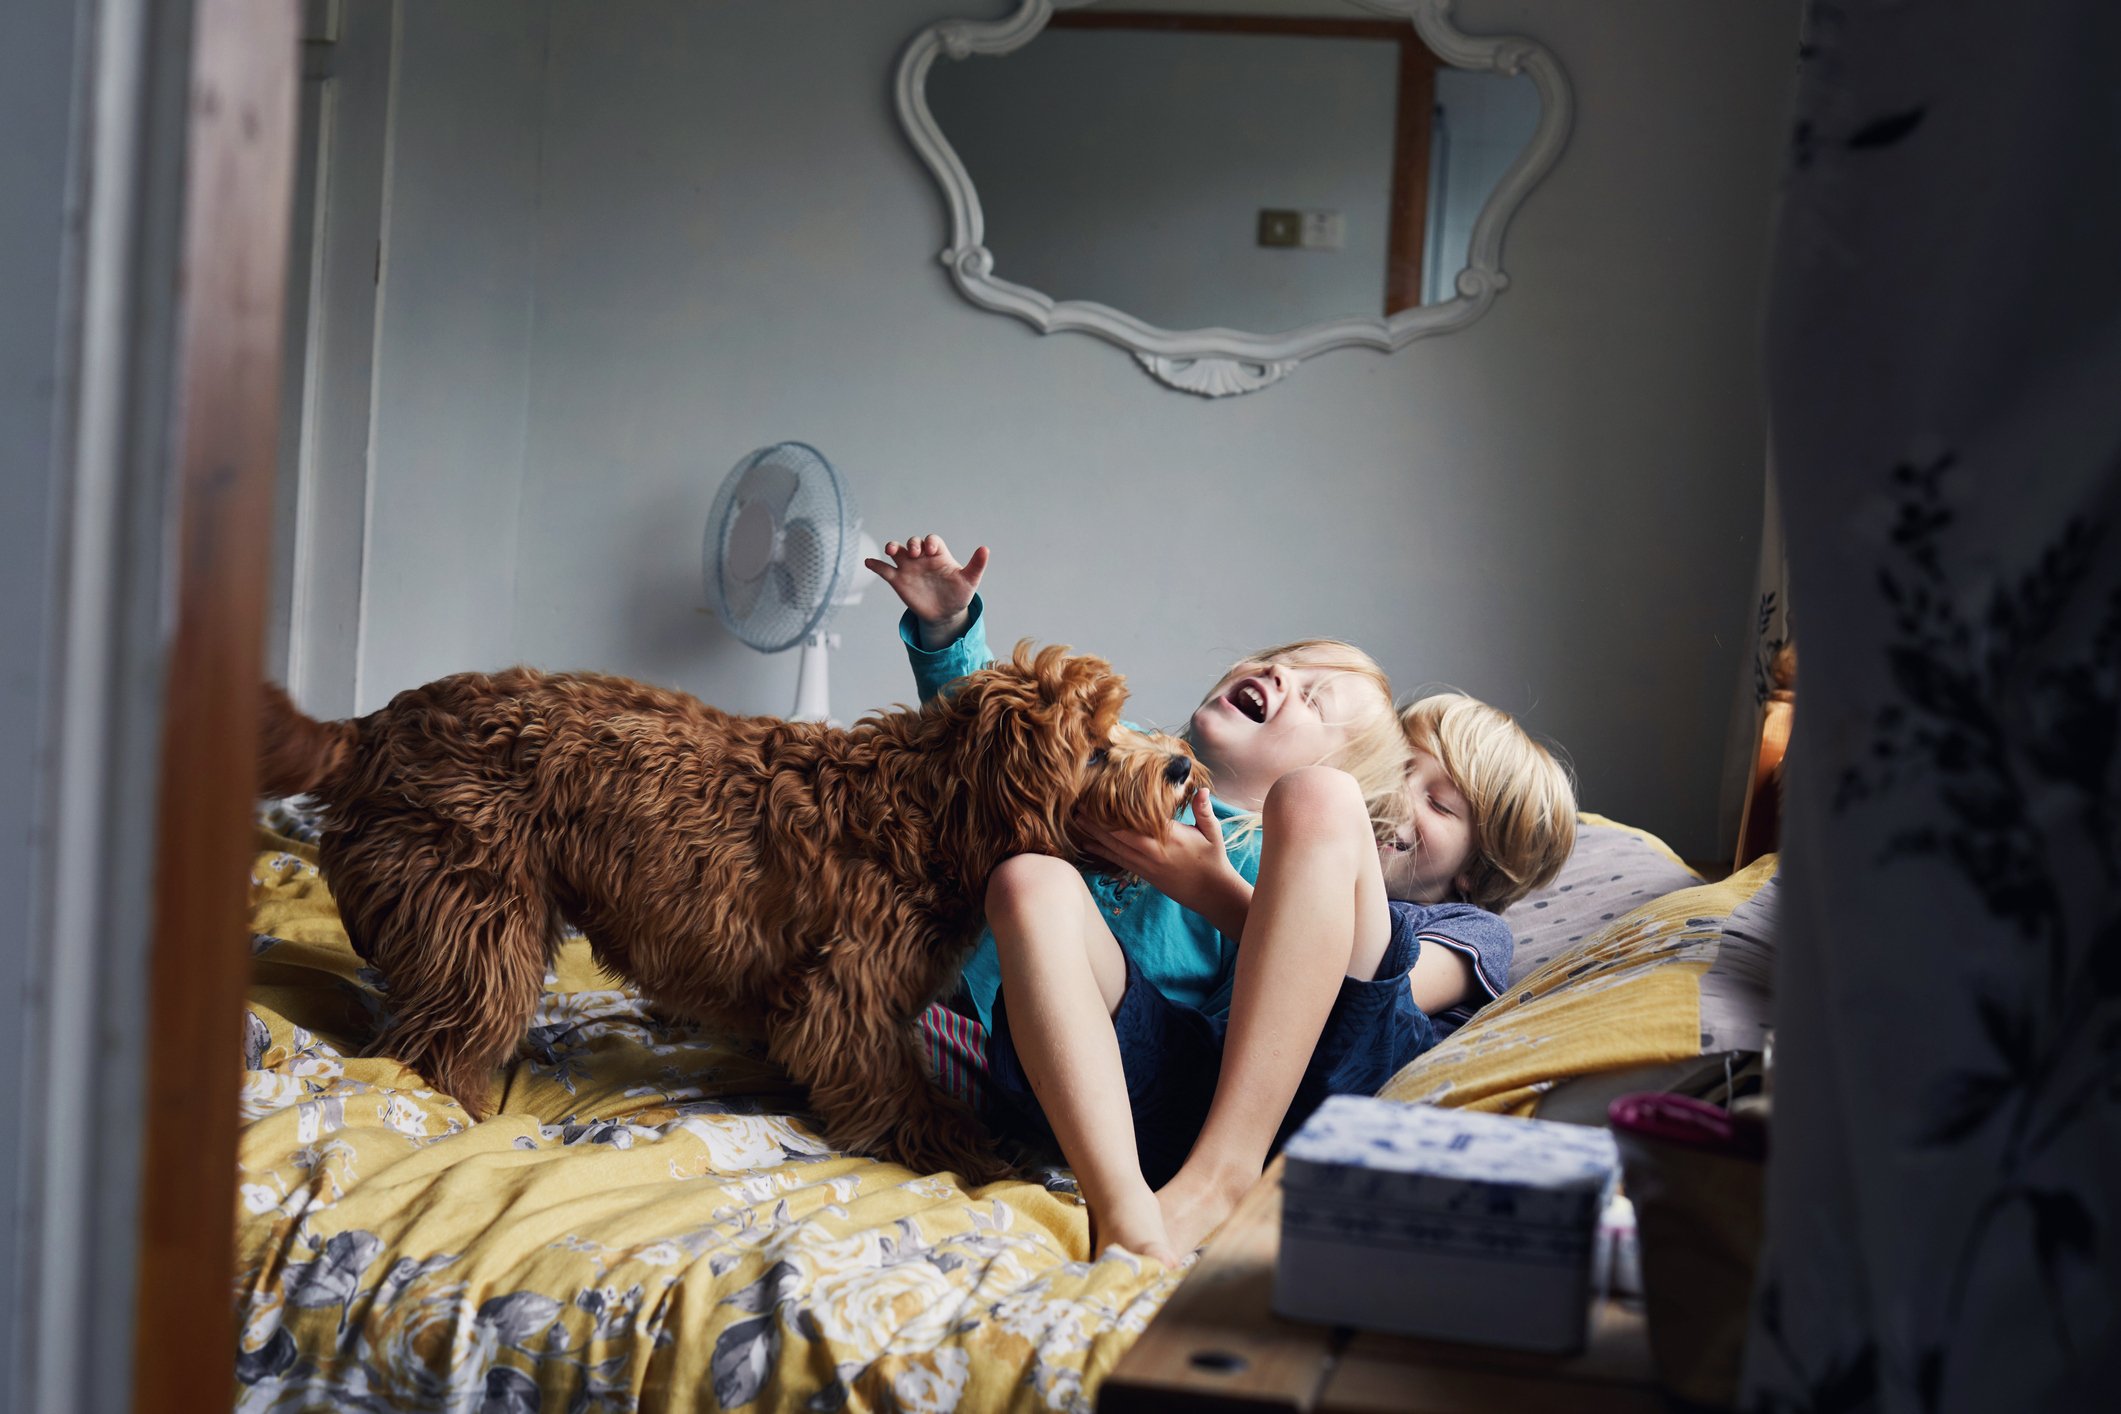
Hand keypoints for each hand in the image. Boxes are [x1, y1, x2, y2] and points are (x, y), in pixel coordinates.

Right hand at [865, 533, 988, 644]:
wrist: (945, 614)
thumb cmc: (959, 595)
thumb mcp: (969, 581)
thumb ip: (976, 565)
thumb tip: (985, 549)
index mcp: (939, 555)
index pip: (932, 541)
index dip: (931, 542)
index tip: (932, 552)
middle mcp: (922, 558)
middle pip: (912, 543)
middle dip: (912, 544)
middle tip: (915, 552)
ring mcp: (909, 568)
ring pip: (896, 552)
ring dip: (891, 547)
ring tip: (890, 550)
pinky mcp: (898, 581)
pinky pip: (884, 570)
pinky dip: (876, 565)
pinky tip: (868, 562)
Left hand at [1078, 788, 1249, 935]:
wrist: (1211, 892)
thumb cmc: (1212, 859)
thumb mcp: (1212, 832)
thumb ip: (1203, 810)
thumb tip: (1201, 789)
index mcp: (1167, 837)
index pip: (1134, 823)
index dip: (1113, 813)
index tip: (1098, 799)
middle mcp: (1152, 851)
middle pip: (1116, 836)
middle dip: (1095, 822)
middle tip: (1077, 808)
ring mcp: (1145, 865)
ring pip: (1113, 849)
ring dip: (1093, 836)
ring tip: (1077, 823)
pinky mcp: (1143, 874)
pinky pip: (1118, 861)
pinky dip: (1102, 852)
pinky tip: (1089, 845)